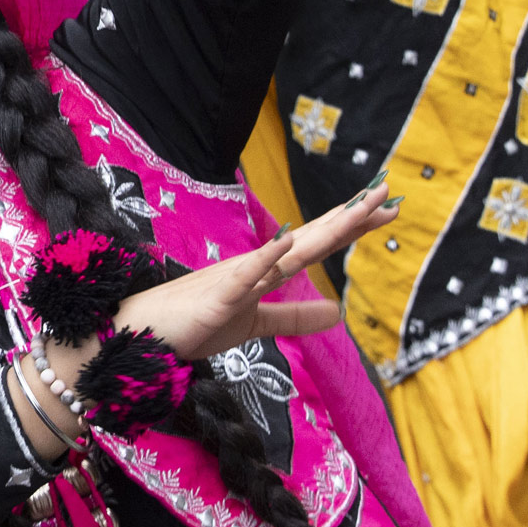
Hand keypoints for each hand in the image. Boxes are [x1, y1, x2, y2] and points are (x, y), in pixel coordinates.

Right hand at [116, 181, 399, 361]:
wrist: (140, 334)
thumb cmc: (193, 325)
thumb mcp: (255, 323)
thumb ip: (294, 317)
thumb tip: (337, 312)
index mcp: (265, 270)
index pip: (316, 243)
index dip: (350, 225)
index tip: (384, 209)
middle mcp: (256, 265)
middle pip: (312, 239)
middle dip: (350, 218)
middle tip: (388, 192)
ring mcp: (237, 278)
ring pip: (289, 252)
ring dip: (324, 231)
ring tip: (357, 210)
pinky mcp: (218, 297)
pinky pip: (245, 276)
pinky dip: (267, 257)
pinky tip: (288, 240)